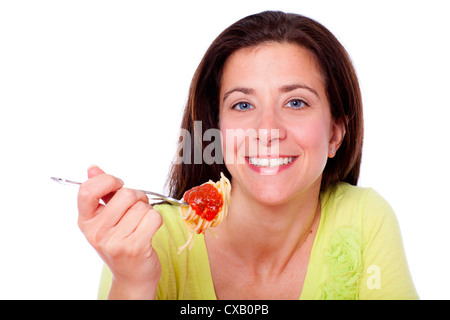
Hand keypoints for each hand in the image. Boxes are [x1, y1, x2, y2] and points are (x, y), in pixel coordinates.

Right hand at [77, 166, 162, 298]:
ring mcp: (114, 242)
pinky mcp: (134, 247)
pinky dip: (156, 220)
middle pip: (125, 194)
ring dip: (147, 211)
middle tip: (136, 209)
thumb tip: (93, 168)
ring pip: (142, 206)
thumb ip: (101, 192)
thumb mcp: (105, 219)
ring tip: (141, 224)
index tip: (117, 185)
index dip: (108, 181)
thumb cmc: (121, 243)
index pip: (87, 190)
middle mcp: (96, 232)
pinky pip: (153, 217)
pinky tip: (149, 230)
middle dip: (137, 197)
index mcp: (86, 221)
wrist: (132, 276)